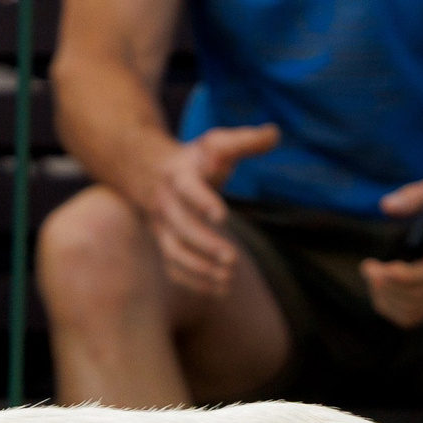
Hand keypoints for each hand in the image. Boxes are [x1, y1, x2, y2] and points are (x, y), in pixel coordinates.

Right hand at [141, 124, 279, 296]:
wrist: (147, 170)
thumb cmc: (195, 158)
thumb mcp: (216, 143)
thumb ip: (245, 140)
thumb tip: (275, 133)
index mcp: (180, 175)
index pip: (188, 189)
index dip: (202, 201)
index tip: (222, 216)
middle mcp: (167, 202)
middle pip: (181, 227)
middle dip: (205, 244)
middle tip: (232, 259)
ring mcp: (162, 225)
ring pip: (173, 251)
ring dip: (199, 268)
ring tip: (228, 278)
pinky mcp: (164, 241)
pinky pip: (173, 265)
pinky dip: (193, 281)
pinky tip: (219, 290)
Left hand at [361, 174, 422, 328]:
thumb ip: (417, 194)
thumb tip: (386, 206)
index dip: (403, 276)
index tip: (375, 267)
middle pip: (419, 296)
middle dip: (386, 286)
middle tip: (368, 266)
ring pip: (413, 313)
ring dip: (385, 298)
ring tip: (374, 274)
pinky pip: (414, 316)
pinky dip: (391, 307)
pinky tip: (383, 286)